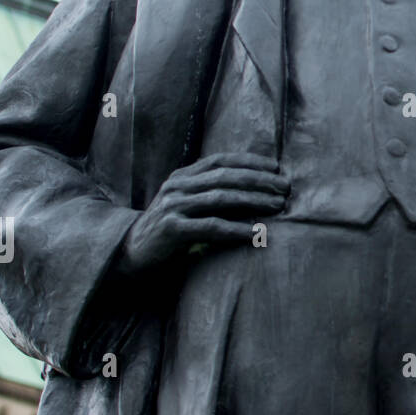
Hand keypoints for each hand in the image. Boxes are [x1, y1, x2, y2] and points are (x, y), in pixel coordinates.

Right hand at [119, 151, 288, 280]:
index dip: (250, 162)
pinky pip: (211, 227)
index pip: (221, 161)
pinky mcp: (172, 229)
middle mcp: (177, 187)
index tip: (276, 168)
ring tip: (278, 206)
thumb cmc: (168, 229)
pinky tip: (256, 232)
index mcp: (182, 176)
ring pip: (221, 198)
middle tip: (285, 188)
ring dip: (254, 201)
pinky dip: (237, 228)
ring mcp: (173, 206)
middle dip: (259, 180)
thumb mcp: (185, 204)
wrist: (130, 254)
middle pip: (226, 177)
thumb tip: (254, 190)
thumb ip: (209, 193)